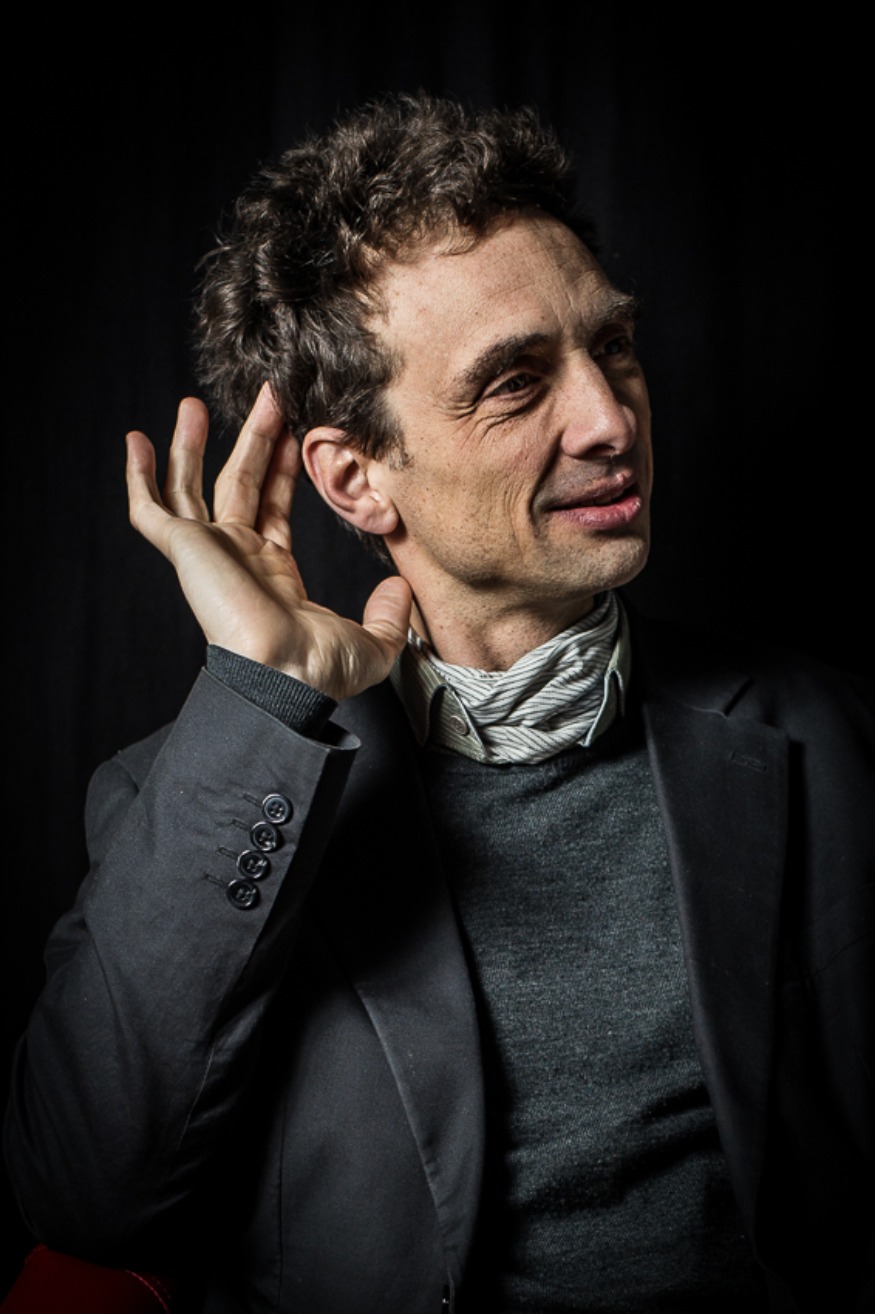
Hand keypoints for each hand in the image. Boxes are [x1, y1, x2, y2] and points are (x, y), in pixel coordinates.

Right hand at [125, 386, 411, 700]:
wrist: (283, 673)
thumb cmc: (321, 668)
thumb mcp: (372, 643)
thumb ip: (389, 615)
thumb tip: (399, 588)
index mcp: (274, 576)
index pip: (275, 509)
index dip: (284, 470)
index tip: (296, 434)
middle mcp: (237, 559)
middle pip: (239, 485)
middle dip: (252, 440)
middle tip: (268, 397)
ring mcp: (208, 553)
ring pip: (192, 487)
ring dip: (192, 446)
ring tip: (194, 404)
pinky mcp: (185, 550)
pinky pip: (150, 510)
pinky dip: (139, 477)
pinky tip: (136, 441)